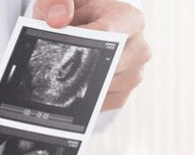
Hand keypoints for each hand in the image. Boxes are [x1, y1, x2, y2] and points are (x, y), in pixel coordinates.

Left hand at [33, 0, 151, 109]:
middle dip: (79, 66)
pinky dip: (83, 98)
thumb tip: (57, 19)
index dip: (82, 42)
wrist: (85, 29)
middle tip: (55, 64)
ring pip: (103, 88)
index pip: (108, 34)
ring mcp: (134, 74)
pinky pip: (101, 104)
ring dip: (79, 83)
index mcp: (130, 19)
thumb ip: (58, 1)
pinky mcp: (123, 94)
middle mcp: (139, 48)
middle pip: (107, 66)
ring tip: (64, 71)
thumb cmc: (78, 12)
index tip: (62, 45)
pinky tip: (71, 85)